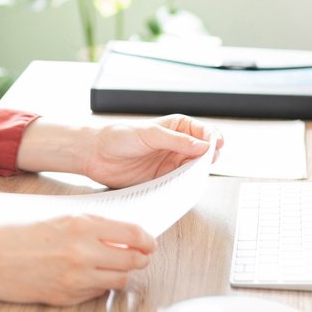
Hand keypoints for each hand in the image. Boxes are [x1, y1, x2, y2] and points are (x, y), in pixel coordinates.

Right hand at [0, 216, 156, 304]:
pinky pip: (96, 293)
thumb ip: (90, 225)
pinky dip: (99, 286)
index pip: (133, 235)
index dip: (147, 240)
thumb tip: (121, 234)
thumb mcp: (57, 216)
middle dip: (140, 259)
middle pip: (132, 262)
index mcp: (81, 226)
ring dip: (121, 274)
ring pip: (118, 280)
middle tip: (139, 256)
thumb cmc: (14, 232)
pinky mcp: (65, 297)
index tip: (149, 242)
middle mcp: (82, 253)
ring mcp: (74, 278)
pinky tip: (88, 277)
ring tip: (112, 266)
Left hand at [82, 114, 215, 188]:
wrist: (95, 154)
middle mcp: (176, 145)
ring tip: (195, 174)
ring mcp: (170, 162)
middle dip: (209, 157)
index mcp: (176, 127)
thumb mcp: (150, 133)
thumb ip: (176, 140)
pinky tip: (184, 185)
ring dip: (197, 172)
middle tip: (207, 162)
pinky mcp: (162, 179)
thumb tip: (203, 146)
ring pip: (194, 169)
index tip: (216, 145)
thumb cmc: (119, 136)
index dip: (213, 138)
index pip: (203, 131)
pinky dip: (185, 184)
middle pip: (203, 152)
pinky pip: (180, 183)